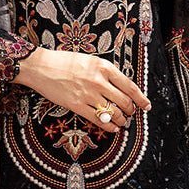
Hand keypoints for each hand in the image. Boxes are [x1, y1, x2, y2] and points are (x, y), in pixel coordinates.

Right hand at [13, 47, 150, 131]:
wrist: (41, 67)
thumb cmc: (64, 62)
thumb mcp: (90, 60)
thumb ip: (106, 72)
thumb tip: (121, 87)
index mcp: (104, 67)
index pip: (130, 86)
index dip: (141, 98)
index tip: (146, 105)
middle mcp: (99, 81)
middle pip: (124, 102)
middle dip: (130, 111)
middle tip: (130, 114)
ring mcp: (88, 94)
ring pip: (113, 113)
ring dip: (121, 120)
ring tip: (122, 122)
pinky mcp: (77, 106)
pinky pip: (99, 120)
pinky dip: (109, 127)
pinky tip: (113, 128)